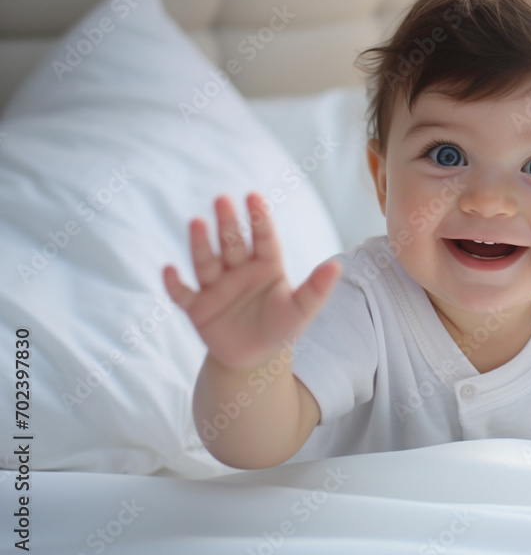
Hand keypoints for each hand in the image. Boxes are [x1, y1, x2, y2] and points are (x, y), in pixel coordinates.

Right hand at [163, 192, 339, 370]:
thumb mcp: (302, 310)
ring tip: (196, 222)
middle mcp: (238, 270)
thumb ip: (317, 289)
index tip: (254, 196)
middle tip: (222, 199)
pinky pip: (183, 293)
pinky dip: (173, 284)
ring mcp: (216, 287)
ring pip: (206, 261)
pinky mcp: (198, 307)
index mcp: (266, 265)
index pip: (263, 238)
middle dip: (227, 223)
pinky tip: (168, 269)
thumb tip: (337, 266)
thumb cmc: (281, 327)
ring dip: (200, 243)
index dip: (258, 218)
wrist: (255, 358)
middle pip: (231, 243)